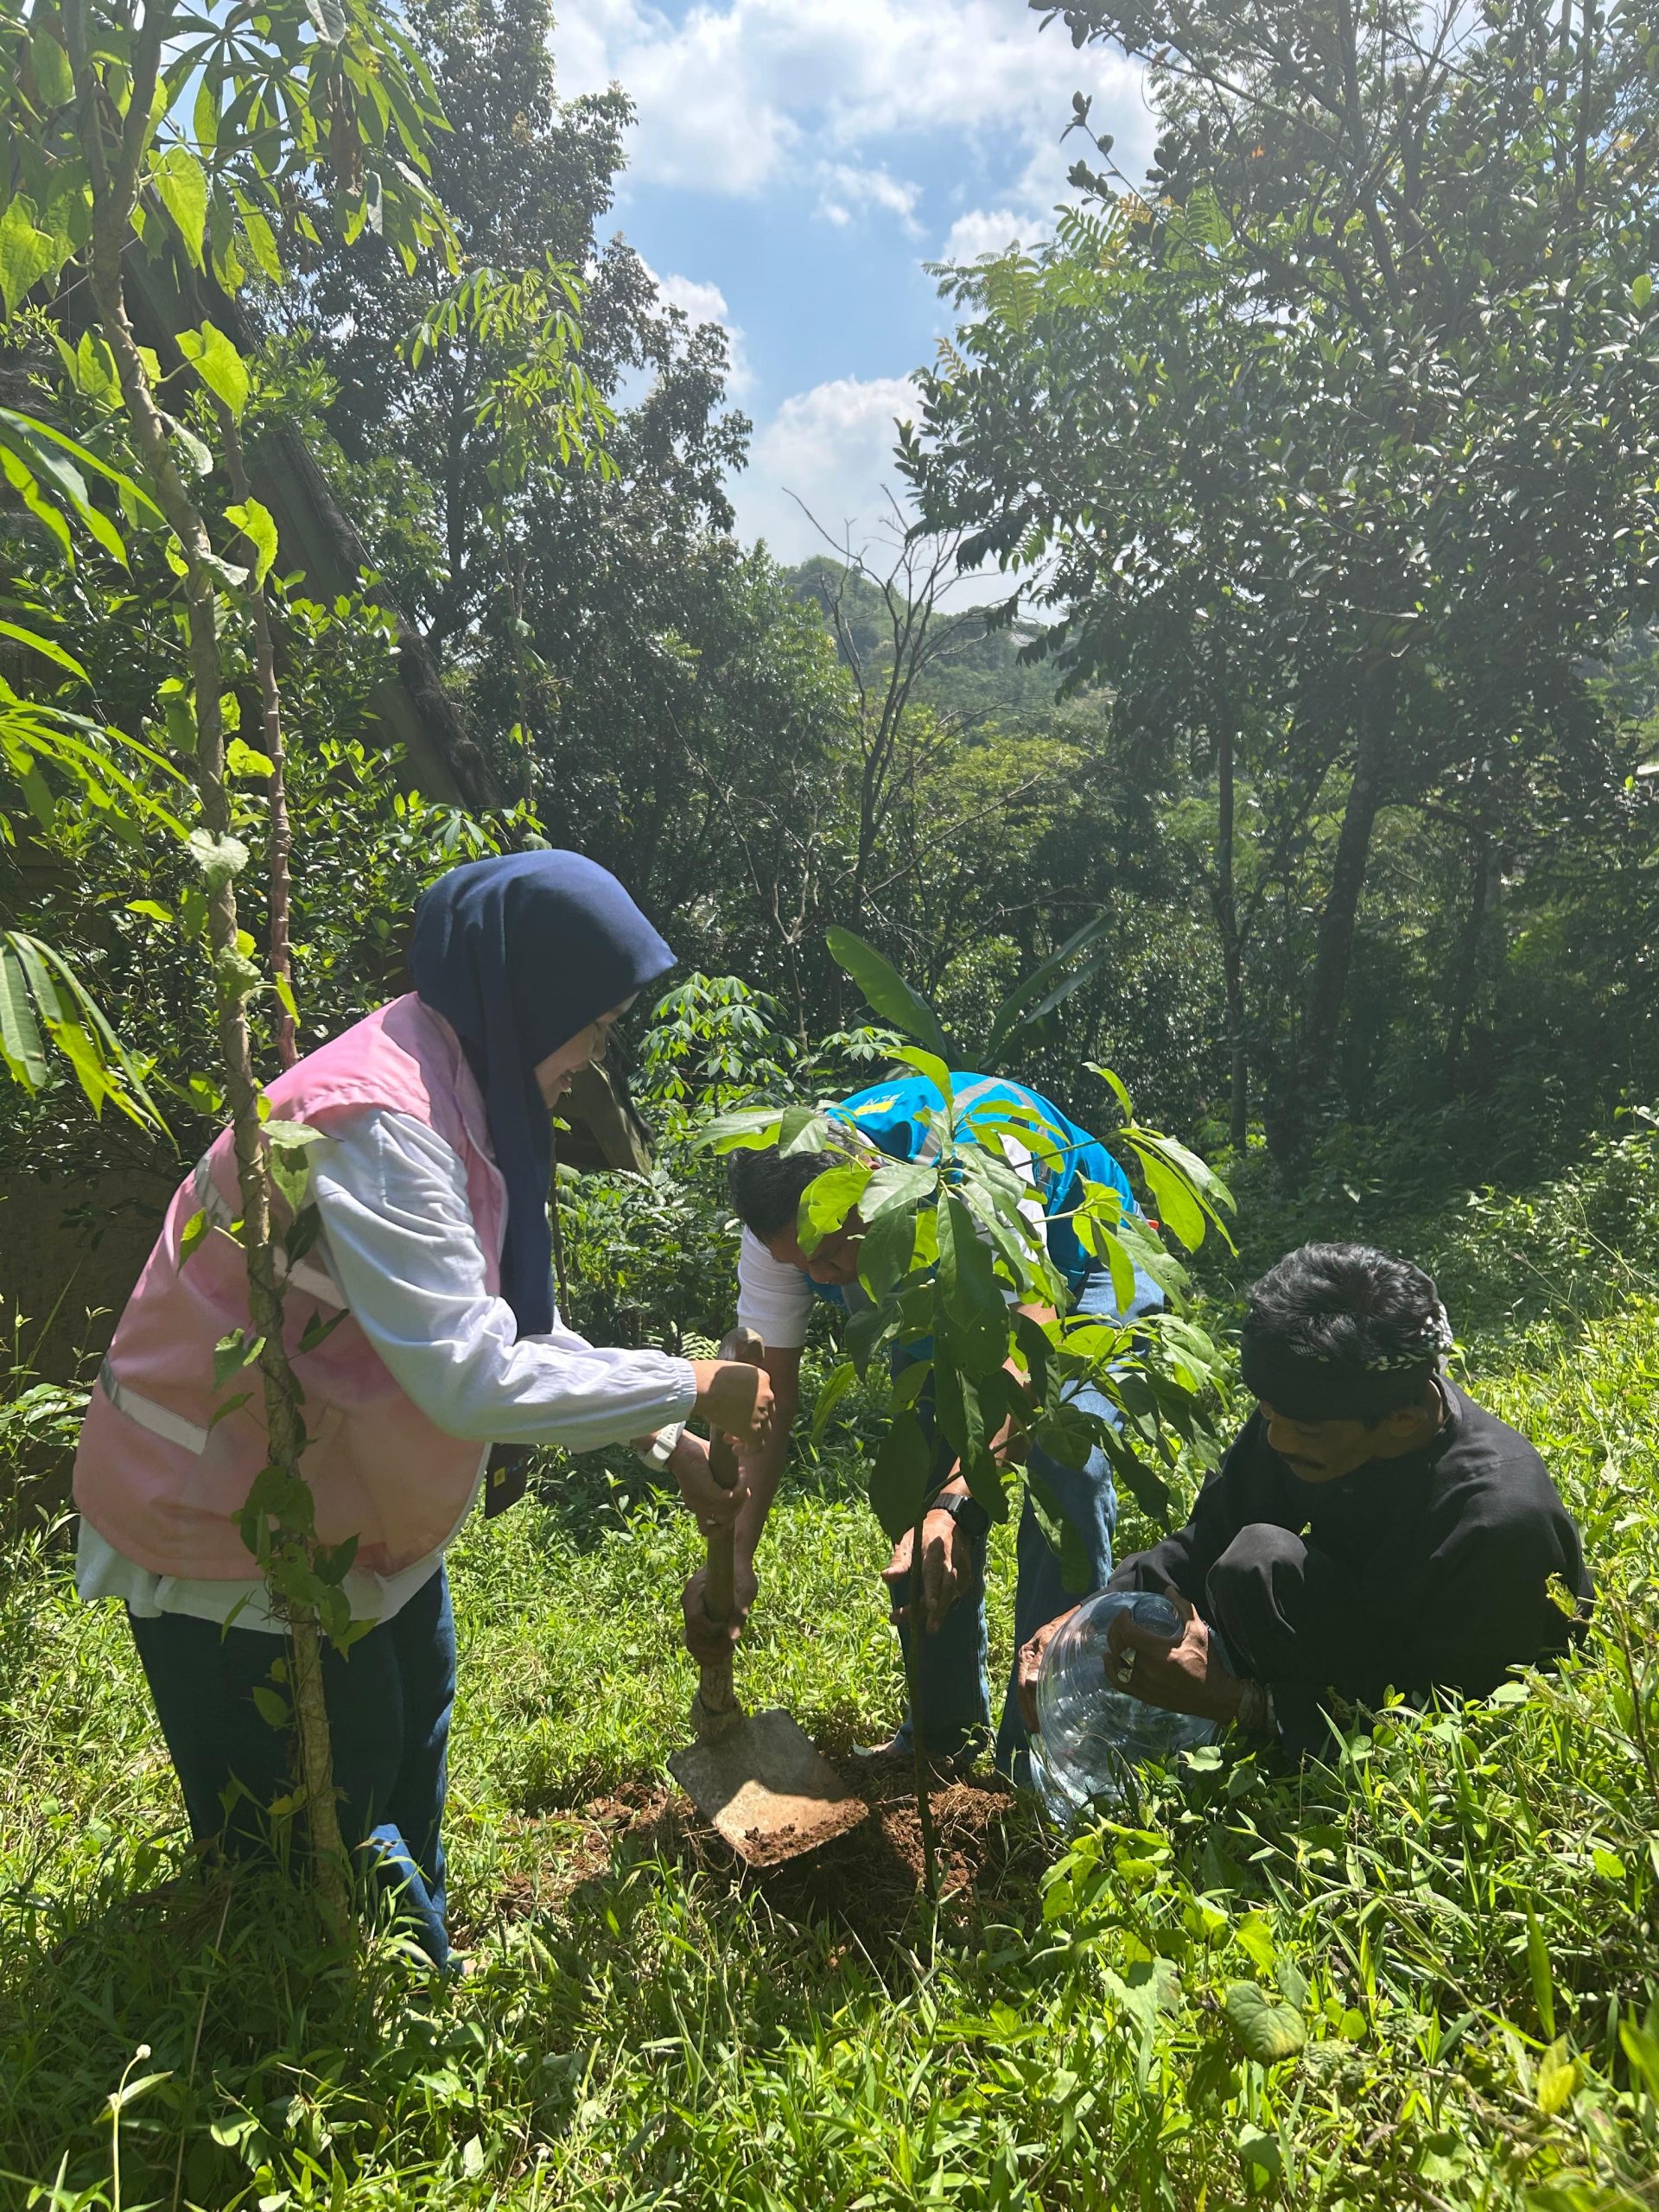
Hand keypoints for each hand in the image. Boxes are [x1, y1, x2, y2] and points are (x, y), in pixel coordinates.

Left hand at [666, 1429, 746, 1533]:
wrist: (676, 1446)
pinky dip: (740, 1487)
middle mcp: (698, 1508)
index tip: (738, 1499)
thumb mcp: (705, 1473)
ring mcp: (702, 1502)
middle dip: (739, 1507)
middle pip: (725, 1524)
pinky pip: (731, 1499)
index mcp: (696, 1505)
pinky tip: (741, 1473)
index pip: (711, 1528)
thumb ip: (716, 1482)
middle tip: (744, 1489)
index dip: (729, 1518)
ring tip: (742, 1479)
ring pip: (730, 1512)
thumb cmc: (690, 1453)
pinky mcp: (706, 1493)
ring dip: (742, 1496)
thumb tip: (735, 1478)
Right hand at [680, 1557, 757, 1664]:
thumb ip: (739, 1611)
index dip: (710, 1631)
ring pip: (692, 1639)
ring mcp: (691, 1609)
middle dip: (708, 1649)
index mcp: (695, 1592)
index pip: (695, 1620)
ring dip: (707, 1652)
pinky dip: (706, 1648)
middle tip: (728, 1651)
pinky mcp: (698, 1615)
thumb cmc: (741, 1573)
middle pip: (691, 1635)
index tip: (726, 1630)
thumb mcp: (745, 1590)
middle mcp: (689, 1602)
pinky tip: (720, 1653)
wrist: (735, 1562)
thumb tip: (734, 1637)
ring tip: (726, 1653)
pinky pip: (697, 1637)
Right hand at [691, 1359, 774, 1451]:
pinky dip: (748, 1449)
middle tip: (731, 1425)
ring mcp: (763, 1413)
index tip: (735, 1410)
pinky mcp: (754, 1430)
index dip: (750, 1406)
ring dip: (747, 1435)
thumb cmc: (707, 1378)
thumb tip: (730, 1391)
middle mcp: (767, 1395)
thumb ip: (738, 1381)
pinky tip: (734, 1449)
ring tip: (729, 1438)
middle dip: (750, 1421)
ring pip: (763, 1430)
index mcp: (763, 1379)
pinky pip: (757, 1445)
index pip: (763, 1396)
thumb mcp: (729, 1373)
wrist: (704, 1387)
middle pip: (765, 1413)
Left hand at [882, 1507, 975, 1635]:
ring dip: (940, 1612)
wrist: (951, 1525)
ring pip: (951, 1595)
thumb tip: (886, 1577)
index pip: (933, 1572)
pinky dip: (944, 1606)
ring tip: (930, 1628)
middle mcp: (951, 1561)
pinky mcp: (966, 1579)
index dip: (932, 1590)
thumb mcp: (908, 1542)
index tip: (928, 1605)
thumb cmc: (923, 1536)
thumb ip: (899, 1561)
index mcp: (935, 1550)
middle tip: (929, 1628)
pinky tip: (934, 1616)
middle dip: (938, 1609)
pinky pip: (954, 1595)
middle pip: (946, 1589)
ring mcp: (962, 1570)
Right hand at [1016, 1607, 1078, 1731]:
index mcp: (1027, 1654)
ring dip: (1030, 1710)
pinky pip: (1032, 1687)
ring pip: (1026, 1691)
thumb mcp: (1053, 1642)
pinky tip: (1040, 1714)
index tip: (1036, 1724)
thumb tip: (1031, 1684)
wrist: (1076, 1615)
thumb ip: (1042, 1662)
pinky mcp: (1039, 1665)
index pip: (1024, 1686)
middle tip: (1036, 1731)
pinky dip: (1033, 1703)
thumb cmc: (1066, 1628)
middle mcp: (1026, 1660)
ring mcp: (1032, 1663)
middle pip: (1023, 1692)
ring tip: (1037, 1728)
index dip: (1028, 1706)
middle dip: (1028, 1712)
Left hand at [1104, 1583, 1245, 1725]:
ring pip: (1117, 1663)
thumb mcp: (1198, 1630)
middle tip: (1121, 1622)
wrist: (1215, 1696)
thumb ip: (1183, 1606)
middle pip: (1119, 1645)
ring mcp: (1144, 1685)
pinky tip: (1110, 1659)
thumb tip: (1168, 1589)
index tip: (1126, 1612)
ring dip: (1113, 1647)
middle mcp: (1147, 1669)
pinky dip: (1111, 1670)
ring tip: (1116, 1637)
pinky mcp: (1145, 1696)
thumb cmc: (1208, 1662)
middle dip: (1116, 1630)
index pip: (1127, 1632)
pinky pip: (1119, 1682)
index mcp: (1159, 1651)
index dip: (1121, 1619)